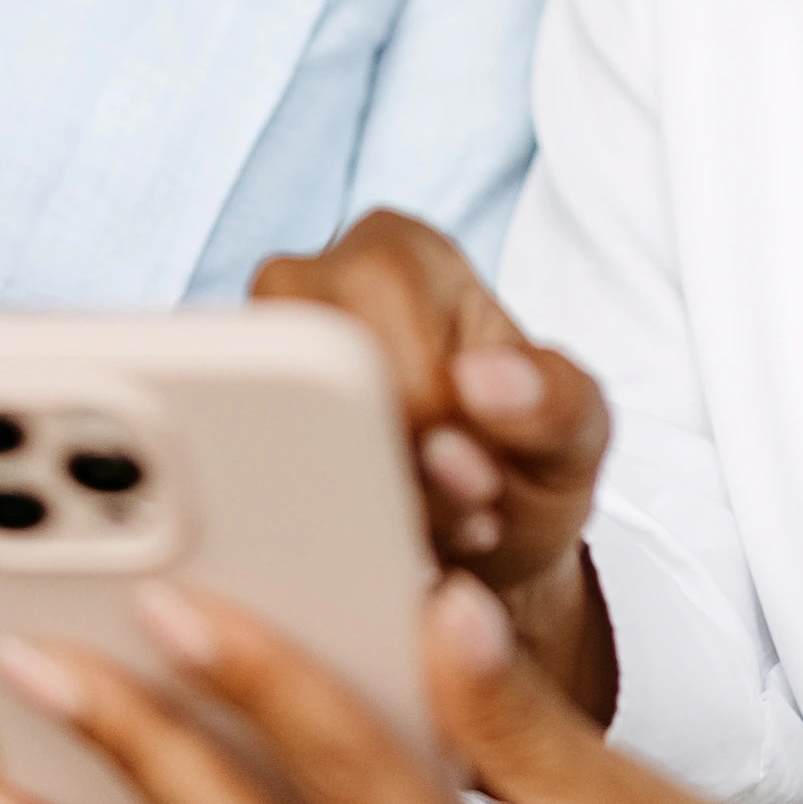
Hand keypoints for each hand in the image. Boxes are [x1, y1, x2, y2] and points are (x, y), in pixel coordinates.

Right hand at [254, 213, 611, 695]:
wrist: (483, 536)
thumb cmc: (525, 465)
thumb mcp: (577, 437)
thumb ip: (557, 402)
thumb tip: (486, 380)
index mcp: (397, 254)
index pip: (383, 334)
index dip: (426, 427)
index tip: (476, 480)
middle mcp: (308, 284)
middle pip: (312, 385)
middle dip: (386, 477)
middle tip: (451, 515)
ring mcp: (254, 360)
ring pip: (263, 438)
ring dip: (343, 512)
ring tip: (421, 533)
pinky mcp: (225, 427)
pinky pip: (236, 483)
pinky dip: (303, 532)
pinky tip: (360, 549)